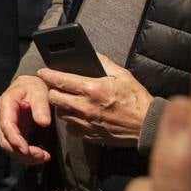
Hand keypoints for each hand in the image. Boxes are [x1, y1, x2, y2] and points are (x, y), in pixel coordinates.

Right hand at [0, 74, 52, 164]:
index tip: (27, 150)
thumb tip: (44, 123)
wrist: (32, 87)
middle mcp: (2, 117)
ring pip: (10, 148)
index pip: (7, 125)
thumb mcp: (40, 92)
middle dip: (22, 152)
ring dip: (26, 157)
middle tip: (42, 156)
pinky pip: (16, 149)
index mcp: (6, 104)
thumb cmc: (35, 87)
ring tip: (44, 157)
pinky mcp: (14, 134)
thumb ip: (41, 106)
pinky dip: (27, 156)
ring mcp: (7, 127)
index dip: (16, 140)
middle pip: (6, 141)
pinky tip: (42, 156)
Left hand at [38, 53, 152, 145]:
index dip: (48, 75)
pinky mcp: (88, 135)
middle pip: (54, 97)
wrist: (147, 125)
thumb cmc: (136, 99)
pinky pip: (70, 127)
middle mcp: (85, 106)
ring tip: (68, 99)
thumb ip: (104, 63)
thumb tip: (90, 54)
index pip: (60, 80)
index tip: (42, 72)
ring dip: (61, 105)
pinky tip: (77, 114)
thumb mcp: (123, 75)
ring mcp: (85, 122)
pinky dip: (70, 120)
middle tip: (56, 86)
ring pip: (60, 113)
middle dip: (52, 90)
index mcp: (92, 88)